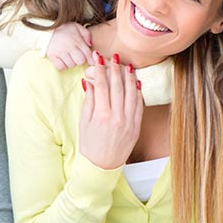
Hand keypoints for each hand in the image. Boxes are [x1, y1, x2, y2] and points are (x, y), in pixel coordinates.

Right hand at [46, 22, 92, 69]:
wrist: (46, 28)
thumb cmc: (63, 28)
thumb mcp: (77, 27)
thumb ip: (86, 34)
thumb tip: (90, 45)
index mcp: (77, 40)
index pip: (87, 54)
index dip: (90, 59)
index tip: (90, 61)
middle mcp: (70, 47)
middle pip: (80, 61)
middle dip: (80, 60)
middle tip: (76, 56)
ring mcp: (60, 52)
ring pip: (71, 65)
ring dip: (71, 63)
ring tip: (68, 57)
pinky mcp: (52, 56)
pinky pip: (61, 67)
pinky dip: (63, 66)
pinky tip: (63, 60)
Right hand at [79, 52, 142, 169]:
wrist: (101, 166)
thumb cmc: (89, 144)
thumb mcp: (83, 121)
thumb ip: (89, 100)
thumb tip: (89, 81)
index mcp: (101, 115)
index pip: (101, 85)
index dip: (99, 69)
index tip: (98, 58)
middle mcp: (117, 117)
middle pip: (117, 86)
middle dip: (115, 69)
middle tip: (114, 56)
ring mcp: (129, 122)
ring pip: (131, 93)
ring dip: (129, 78)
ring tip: (127, 66)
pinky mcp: (136, 127)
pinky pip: (139, 105)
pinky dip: (138, 93)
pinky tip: (136, 83)